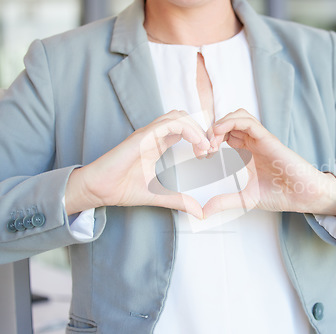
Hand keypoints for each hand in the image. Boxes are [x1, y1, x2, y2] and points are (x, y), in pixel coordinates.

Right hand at [65, 110, 209, 218]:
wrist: (97, 190)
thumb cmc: (121, 188)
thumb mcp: (158, 195)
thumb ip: (178, 201)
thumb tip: (199, 212)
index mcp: (157, 144)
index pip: (183, 129)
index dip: (199, 137)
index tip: (208, 155)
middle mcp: (153, 135)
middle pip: (183, 118)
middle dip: (201, 130)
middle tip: (209, 150)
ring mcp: (147, 134)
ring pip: (178, 116)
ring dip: (196, 128)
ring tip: (204, 147)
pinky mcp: (142, 136)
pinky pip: (168, 124)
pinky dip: (187, 129)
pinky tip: (196, 144)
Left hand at [203, 109, 335, 217]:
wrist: (304, 195)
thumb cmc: (281, 194)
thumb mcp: (245, 199)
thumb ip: (224, 202)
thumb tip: (203, 212)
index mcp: (247, 152)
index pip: (224, 135)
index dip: (209, 140)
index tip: (202, 156)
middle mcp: (253, 142)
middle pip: (228, 123)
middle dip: (211, 132)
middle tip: (203, 149)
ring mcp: (260, 139)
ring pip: (237, 116)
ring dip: (220, 124)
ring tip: (211, 141)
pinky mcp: (268, 138)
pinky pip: (248, 121)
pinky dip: (230, 122)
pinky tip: (219, 132)